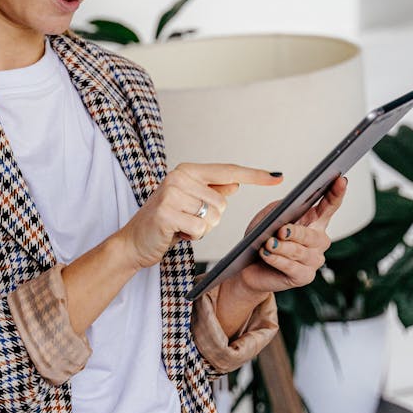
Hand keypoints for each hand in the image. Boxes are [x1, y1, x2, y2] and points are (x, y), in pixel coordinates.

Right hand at [118, 163, 283, 270]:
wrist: (133, 241)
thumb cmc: (165, 221)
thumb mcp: (190, 202)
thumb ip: (212, 190)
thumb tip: (236, 182)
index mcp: (187, 171)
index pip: (229, 171)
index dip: (255, 175)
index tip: (278, 177)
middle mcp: (179, 177)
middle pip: (223, 202)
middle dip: (211, 218)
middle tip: (188, 220)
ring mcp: (172, 194)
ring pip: (213, 217)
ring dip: (201, 228)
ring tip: (181, 226)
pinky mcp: (167, 213)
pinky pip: (200, 229)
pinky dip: (192, 236)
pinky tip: (176, 233)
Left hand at [233, 175, 347, 300]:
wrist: (250, 267)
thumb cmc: (262, 238)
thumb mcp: (269, 217)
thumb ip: (281, 209)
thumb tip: (289, 207)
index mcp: (314, 221)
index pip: (329, 205)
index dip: (336, 193)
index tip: (340, 179)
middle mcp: (318, 241)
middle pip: (312, 235)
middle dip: (296, 232)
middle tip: (281, 230)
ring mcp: (313, 260)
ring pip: (300, 252)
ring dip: (282, 247)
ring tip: (268, 243)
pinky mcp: (304, 277)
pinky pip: (292, 268)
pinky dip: (277, 260)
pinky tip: (267, 254)